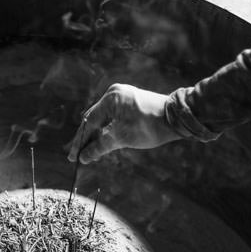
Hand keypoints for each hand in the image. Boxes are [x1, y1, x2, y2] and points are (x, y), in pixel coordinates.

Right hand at [67, 83, 181, 163]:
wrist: (177, 117)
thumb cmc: (150, 126)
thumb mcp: (123, 138)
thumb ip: (100, 147)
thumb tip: (83, 157)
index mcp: (111, 98)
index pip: (88, 122)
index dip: (80, 142)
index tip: (73, 158)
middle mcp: (114, 94)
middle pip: (93, 120)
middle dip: (86, 140)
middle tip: (77, 157)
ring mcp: (123, 97)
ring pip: (103, 120)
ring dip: (96, 137)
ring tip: (89, 154)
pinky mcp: (130, 103)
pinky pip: (112, 118)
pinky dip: (106, 132)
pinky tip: (102, 144)